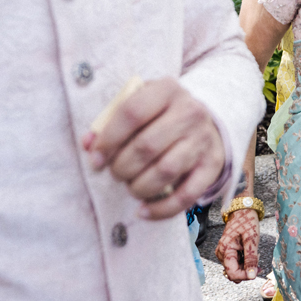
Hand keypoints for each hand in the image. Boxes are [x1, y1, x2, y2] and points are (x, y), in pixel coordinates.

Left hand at [83, 76, 224, 219]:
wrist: (203, 121)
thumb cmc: (159, 114)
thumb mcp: (138, 105)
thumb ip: (110, 122)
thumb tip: (88, 144)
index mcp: (167, 90)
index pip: (132, 113)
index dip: (109, 139)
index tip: (95, 157)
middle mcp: (189, 111)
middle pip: (147, 146)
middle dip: (122, 167)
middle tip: (115, 173)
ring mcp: (203, 139)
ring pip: (166, 171)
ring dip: (139, 187)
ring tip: (130, 187)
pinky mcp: (212, 165)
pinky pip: (187, 194)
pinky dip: (161, 209)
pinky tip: (143, 211)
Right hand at [215, 207, 260, 281]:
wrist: (242, 209)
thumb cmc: (247, 221)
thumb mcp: (252, 239)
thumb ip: (251, 258)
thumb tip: (251, 276)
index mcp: (225, 250)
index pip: (232, 273)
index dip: (245, 276)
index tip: (257, 271)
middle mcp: (221, 253)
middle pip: (234, 273)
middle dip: (247, 271)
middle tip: (258, 260)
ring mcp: (224, 253)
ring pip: (236, 269)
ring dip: (247, 266)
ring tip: (255, 254)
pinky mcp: (227, 252)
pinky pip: (236, 263)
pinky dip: (245, 262)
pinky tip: (251, 254)